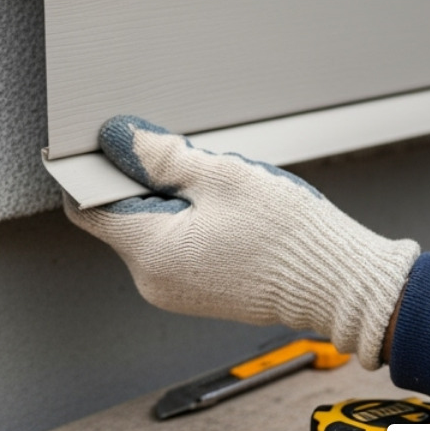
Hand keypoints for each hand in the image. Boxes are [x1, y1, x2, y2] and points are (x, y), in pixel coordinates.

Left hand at [65, 116, 418, 367]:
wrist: (341, 285)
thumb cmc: (290, 237)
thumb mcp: (220, 176)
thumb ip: (161, 156)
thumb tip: (120, 139)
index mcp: (150, 252)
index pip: (88, 205)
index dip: (93, 169)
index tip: (108, 144)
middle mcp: (153, 280)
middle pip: (121, 213)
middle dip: (147, 180)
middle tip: (192, 163)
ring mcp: (175, 290)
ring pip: (152, 227)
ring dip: (174, 199)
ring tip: (223, 194)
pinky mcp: (198, 291)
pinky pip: (176, 246)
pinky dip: (191, 221)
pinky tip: (231, 214)